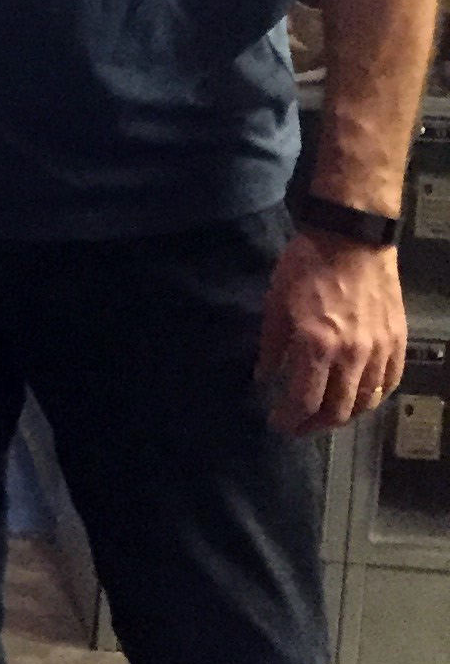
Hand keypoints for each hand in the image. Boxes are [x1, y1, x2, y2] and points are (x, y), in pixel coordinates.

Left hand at [257, 229, 405, 435]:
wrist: (351, 238)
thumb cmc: (306, 266)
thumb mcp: (275, 303)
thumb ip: (271, 346)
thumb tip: (264, 378)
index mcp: (317, 347)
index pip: (304, 402)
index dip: (289, 420)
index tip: (277, 424)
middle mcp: (352, 356)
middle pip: (337, 411)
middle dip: (314, 425)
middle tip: (299, 425)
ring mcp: (379, 350)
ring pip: (366, 402)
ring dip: (343, 415)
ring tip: (325, 413)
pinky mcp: (397, 341)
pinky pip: (389, 383)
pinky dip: (373, 397)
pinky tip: (358, 396)